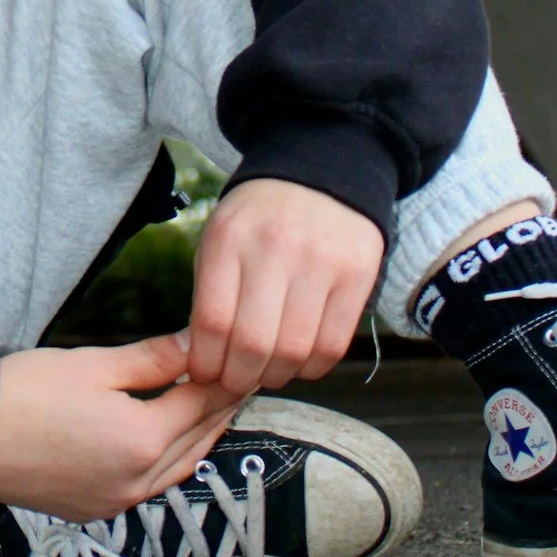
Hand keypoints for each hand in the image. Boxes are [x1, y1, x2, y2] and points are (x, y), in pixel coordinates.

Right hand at [0, 334, 238, 523]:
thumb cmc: (25, 392)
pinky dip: (168, 460)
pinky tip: (168, 439)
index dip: (225, 377)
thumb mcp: (94, 364)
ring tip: (211, 406)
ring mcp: (115, 501)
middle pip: (197, 440)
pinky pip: (149, 485)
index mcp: (142, 441)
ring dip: (198, 437)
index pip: (202, 405)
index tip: (242, 355)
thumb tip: (197, 344)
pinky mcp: (94, 509)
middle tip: (239, 376)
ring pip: (178, 468)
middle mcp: (136, 480)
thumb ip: (154, 358)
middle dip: (219, 407)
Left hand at [188, 178, 382, 395]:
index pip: (213, 321)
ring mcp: (321, 261)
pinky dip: (312, 368)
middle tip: (234, 382)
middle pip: (254, 343)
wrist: (319, 173)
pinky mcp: (357, 275)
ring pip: (295, 350)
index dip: (206, 362)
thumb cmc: (259, 219)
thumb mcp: (219, 240)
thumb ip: (208, 296)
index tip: (204, 374)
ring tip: (266, 372)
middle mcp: (276, 248)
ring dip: (275, 376)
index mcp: (230, 239)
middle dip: (238, 378)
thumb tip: (199, 360)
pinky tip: (299, 362)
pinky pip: (333, 344)